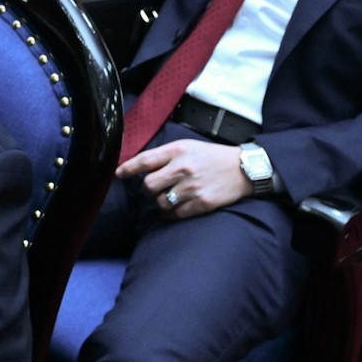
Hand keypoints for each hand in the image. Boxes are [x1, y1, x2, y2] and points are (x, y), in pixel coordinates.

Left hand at [117, 138, 251, 218]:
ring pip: (161, 202)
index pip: (145, 160)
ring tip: (169, 197)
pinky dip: (172, 214)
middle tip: (156, 188)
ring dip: (161, 202)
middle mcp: (183, 168)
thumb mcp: (187, 147)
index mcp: (177, 151)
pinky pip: (176, 214)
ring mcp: (192, 187)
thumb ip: (164, 156)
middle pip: (149, 186)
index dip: (128, 168)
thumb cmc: (211, 156)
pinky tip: (176, 208)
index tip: (118, 174)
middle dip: (148, 189)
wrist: (243, 168)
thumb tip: (140, 167)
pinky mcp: (202, 203)